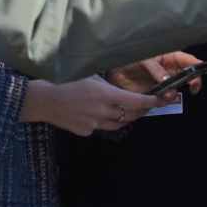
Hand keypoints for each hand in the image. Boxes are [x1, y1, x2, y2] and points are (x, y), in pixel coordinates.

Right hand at [19, 75, 160, 135]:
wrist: (42, 99)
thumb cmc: (66, 81)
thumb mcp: (91, 75)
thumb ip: (109, 84)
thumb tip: (125, 84)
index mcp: (106, 94)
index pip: (137, 101)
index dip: (153, 101)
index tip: (164, 99)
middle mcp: (103, 111)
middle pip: (131, 115)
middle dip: (143, 110)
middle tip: (150, 103)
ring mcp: (93, 124)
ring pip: (119, 124)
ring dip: (128, 117)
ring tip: (132, 109)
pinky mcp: (84, 131)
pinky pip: (101, 127)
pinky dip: (106, 121)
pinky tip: (102, 113)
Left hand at [106, 51, 204, 100]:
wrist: (111, 71)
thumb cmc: (129, 58)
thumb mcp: (144, 59)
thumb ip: (156, 69)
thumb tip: (167, 79)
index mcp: (169, 58)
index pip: (187, 60)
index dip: (196, 66)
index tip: (199, 72)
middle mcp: (168, 70)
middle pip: (187, 76)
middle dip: (192, 81)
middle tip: (193, 87)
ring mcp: (162, 83)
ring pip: (176, 88)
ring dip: (175, 92)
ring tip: (169, 94)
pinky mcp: (154, 94)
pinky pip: (163, 98)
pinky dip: (164, 100)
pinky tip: (162, 99)